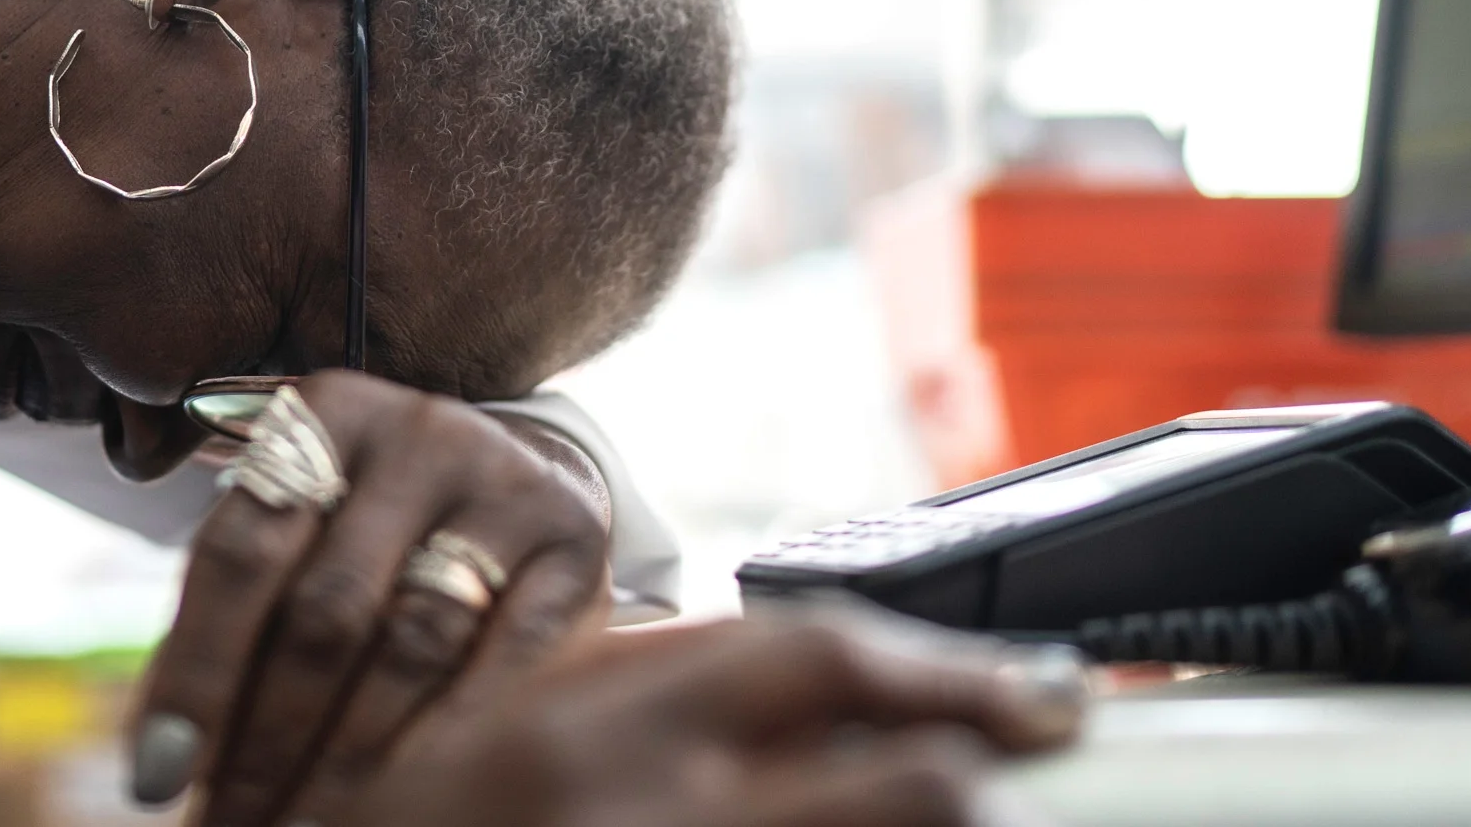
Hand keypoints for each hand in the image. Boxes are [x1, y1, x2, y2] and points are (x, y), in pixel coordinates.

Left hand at [128, 369, 612, 824]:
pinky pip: (501, 662)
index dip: (195, 671)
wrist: (518, 469)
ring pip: (411, 646)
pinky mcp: (571, 543)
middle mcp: (418, 432)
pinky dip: (437, 737)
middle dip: (266, 737)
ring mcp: (505, 483)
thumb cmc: (367, 516)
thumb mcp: (296, 517)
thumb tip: (161, 750)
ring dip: (344, 759)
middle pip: (326, 609)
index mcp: (324, 413)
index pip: (242, 550)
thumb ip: (230, 603)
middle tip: (227, 822)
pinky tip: (390, 791)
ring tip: (295, 823)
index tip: (156, 776)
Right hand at [346, 609, 1087, 826]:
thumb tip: (843, 670)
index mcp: (596, 724)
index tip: (1041, 693)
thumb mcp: (531, 719)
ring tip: (948, 815)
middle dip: (978, 784)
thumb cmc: (429, 824)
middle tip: (1011, 772)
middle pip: (908, 795)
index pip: (820, 660)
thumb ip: (668, 681)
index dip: (953, 673)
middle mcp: (640, 818)